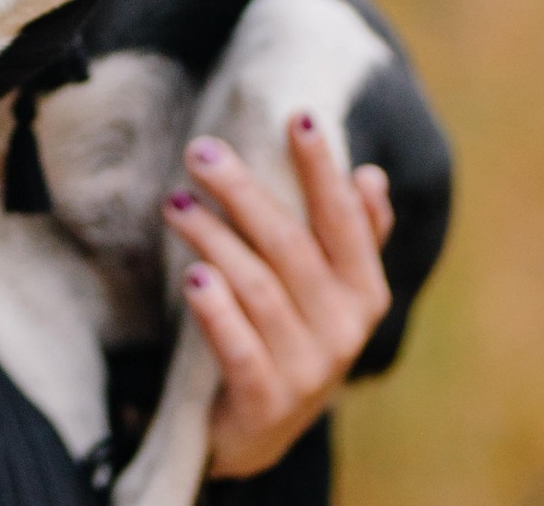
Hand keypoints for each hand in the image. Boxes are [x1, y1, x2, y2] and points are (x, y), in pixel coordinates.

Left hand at [165, 121, 396, 477]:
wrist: (263, 428)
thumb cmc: (292, 330)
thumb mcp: (328, 285)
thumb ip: (352, 233)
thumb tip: (370, 174)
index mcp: (364, 292)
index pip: (343, 220)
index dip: (322, 169)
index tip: (299, 116)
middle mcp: (344, 330)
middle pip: (289, 246)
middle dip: (243, 191)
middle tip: (198, 149)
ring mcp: (307, 370)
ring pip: (257, 288)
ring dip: (213, 238)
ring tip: (174, 203)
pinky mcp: (266, 402)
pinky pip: (239, 349)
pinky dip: (216, 311)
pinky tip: (193, 276)